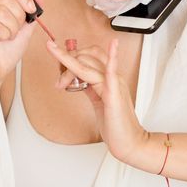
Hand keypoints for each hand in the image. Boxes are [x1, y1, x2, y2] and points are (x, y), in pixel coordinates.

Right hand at [0, 0, 41, 92]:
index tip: (31, 10)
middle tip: (16, 30)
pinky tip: (1, 41)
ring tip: (8, 37)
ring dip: (13, 28)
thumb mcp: (24, 29)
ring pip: (1, 12)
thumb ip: (30, 11)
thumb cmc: (5, 52)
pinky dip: (5, 35)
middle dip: (19, 15)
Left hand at [45, 37, 146, 164]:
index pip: (89, 57)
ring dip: (69, 66)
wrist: (127, 142)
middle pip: (86, 57)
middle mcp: (112, 78)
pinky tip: (113, 45)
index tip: (59, 68)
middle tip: (59, 82)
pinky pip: (112, 72)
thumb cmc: (115, 125)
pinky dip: (113, 57)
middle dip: (67, 63)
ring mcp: (114, 84)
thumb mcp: (99, 102)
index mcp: (109, 78)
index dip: (71, 58)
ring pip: (89, 64)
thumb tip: (77, 80)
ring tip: (60, 83)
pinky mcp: (114, 94)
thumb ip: (90, 88)